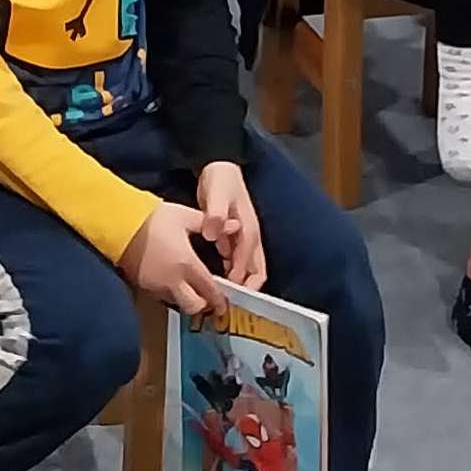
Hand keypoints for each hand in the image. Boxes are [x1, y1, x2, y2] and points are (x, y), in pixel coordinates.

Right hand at [119, 202, 227, 317]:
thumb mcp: (185, 216)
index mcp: (186, 264)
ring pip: (178, 304)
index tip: (226, 303)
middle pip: (194, 307)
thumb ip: (210, 224)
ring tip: (192, 287)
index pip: (209, 290)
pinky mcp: (144, 286)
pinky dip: (173, 293)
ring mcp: (156, 286)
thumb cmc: (153, 218)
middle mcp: (172, 281)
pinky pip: (164, 296)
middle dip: (204, 305)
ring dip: (188, 299)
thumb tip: (235, 225)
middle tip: (209, 296)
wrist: (119, 224)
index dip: (220, 299)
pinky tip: (174, 279)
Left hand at [196, 160, 266, 290]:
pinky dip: (231, 272)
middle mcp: (250, 238)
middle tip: (228, 304)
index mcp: (249, 231)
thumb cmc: (220, 180)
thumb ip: (215, 214)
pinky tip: (214, 278)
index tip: (227, 297)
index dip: (241, 284)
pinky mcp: (235, 237)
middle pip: (257, 272)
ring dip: (238, 283)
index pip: (250, 266)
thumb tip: (213, 234)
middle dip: (247, 290)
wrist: (221, 166)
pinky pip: (237, 261)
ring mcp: (244, 238)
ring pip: (248, 269)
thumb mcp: (216, 193)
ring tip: (220, 297)